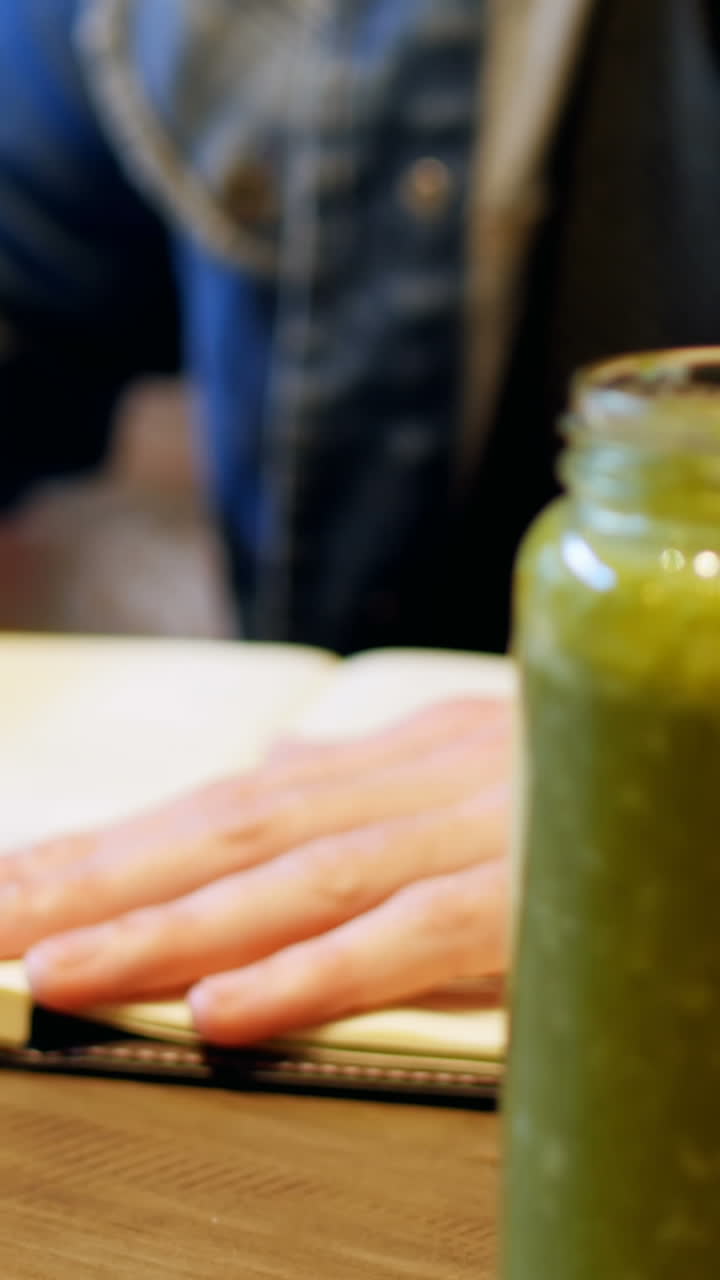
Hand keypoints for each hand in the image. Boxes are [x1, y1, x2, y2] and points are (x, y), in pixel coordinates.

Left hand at [0, 697, 510, 1044]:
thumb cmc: (620, 776)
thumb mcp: (502, 759)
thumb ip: (385, 774)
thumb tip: (282, 766)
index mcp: (416, 754)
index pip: (241, 799)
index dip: (124, 843)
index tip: (24, 878)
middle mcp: (432, 776)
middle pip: (241, 829)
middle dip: (105, 877)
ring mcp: (487, 827)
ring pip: (302, 876)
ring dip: (170, 924)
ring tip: (60, 967)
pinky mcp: (544, 895)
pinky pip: (416, 935)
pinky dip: (312, 969)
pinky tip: (219, 1006)